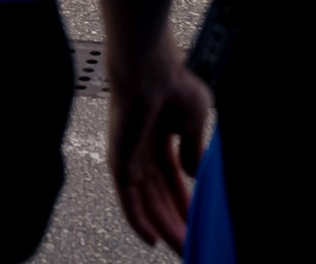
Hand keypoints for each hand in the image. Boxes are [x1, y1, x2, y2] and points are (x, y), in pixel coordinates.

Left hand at [105, 32, 211, 247]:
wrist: (151, 69)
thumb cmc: (172, 82)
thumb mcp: (194, 121)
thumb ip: (194, 150)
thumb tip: (194, 175)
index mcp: (160, 136)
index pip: (172, 178)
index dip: (184, 200)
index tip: (196, 220)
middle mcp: (142, 148)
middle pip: (159, 194)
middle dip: (176, 219)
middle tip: (190, 242)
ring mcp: (130, 156)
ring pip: (146, 202)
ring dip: (162, 225)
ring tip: (180, 245)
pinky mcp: (120, 161)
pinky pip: (127, 198)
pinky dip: (138, 220)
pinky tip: (151, 239)